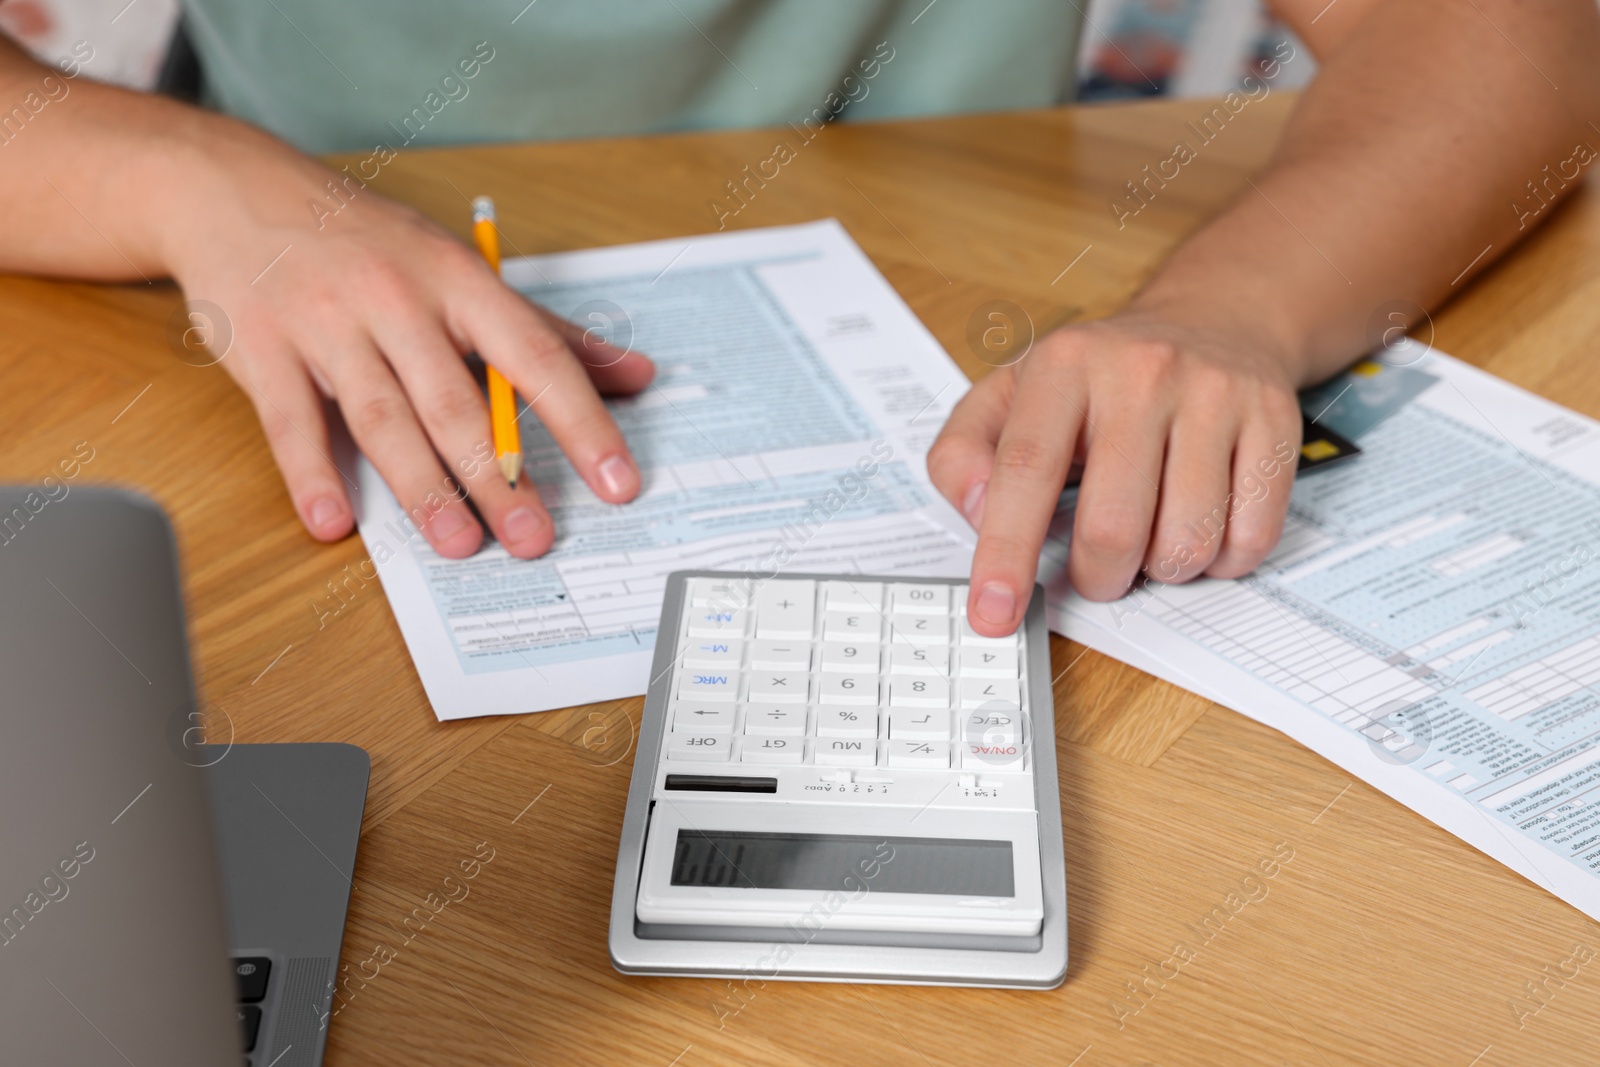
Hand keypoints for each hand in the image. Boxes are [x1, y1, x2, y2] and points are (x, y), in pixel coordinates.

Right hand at [166, 140, 651, 558]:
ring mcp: (325, 323)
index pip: (535, 358)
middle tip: (534, 539)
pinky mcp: (260, 347)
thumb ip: (547, 332)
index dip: (582, 422)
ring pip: (382, 418)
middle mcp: (397, 299)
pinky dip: (310, 475)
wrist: (236, 189)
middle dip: (500, 478)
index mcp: (459, 280)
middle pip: (456, 403)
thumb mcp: (462, 270)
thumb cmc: (369, 241)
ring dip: (423, 488)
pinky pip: (289, 421)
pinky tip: (333, 523)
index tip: (616, 480)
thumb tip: (637, 374)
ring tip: (460, 544)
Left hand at [927, 308, 1303, 633]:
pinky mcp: (1275, 421)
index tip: (994, 613)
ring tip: (1153, 536)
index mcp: (1065, 365)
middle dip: (1099, 578)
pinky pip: (1251, 538)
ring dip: (1162, 570)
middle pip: (1113, 527)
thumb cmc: (1100, 379)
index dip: (1006, 552)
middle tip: (1098, 569)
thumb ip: (965, 452)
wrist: (1214, 321)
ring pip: (1187, 543)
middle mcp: (1142, 372)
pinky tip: (1204, 525)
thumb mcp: (1011, 393)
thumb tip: (980, 514)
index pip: (1026, 471)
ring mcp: (1215, 394)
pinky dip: (1221, 559)